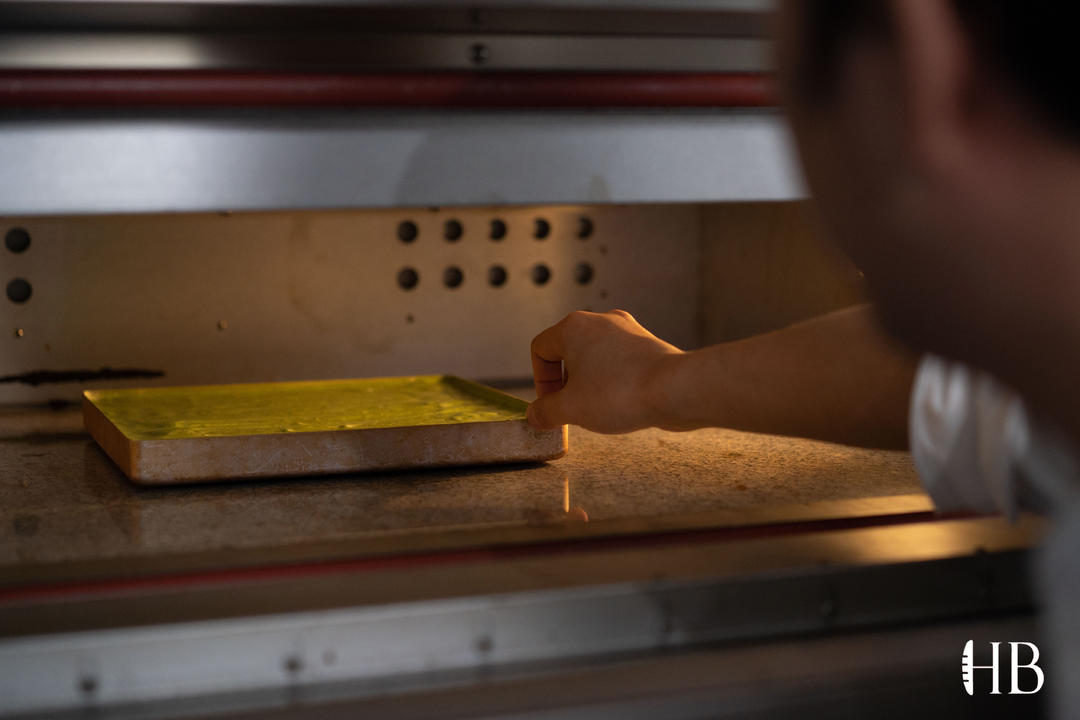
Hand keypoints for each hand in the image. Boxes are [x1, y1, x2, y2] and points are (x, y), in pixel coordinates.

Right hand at [527, 310, 682, 432]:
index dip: (540, 380)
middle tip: (573, 410)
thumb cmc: (621, 393)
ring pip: (595, 358)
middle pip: (568, 351)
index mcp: (574, 327)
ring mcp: (627, 331)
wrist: (675, 390)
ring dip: (589, 384)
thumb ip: (545, 412)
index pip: (540, 349)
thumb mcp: (571, 409)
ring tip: (599, 408)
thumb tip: (535, 416)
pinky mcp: (646, 346)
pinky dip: (612, 382)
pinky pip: (618, 363)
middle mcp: (600, 321)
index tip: (551, 404)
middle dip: (565, 384)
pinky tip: (621, 403)